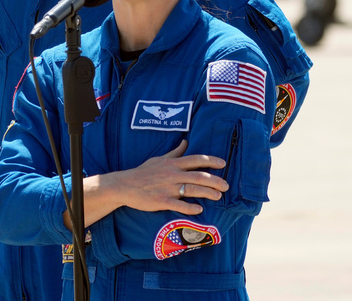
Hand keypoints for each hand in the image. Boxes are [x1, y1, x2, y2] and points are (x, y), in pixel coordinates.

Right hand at [112, 140, 226, 215]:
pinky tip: (199, 209)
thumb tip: (186, 141)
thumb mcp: (159, 158)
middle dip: (216, 181)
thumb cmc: (143, 172)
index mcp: (172, 163)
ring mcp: (168, 188)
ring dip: (208, 193)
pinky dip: (191, 207)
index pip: (196, 159)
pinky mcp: (162, 201)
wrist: (125, 185)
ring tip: (218, 197)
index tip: (223, 164)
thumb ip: (175, 152)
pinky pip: (180, 205)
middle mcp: (172, 174)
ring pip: (193, 190)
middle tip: (226, 186)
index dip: (211, 161)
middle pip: (199, 176)